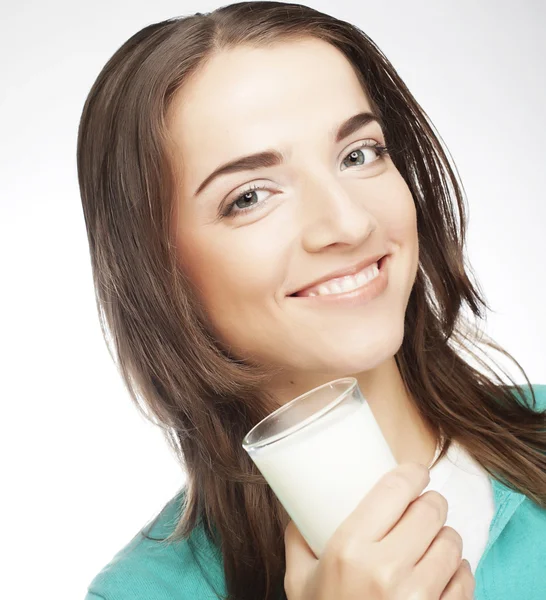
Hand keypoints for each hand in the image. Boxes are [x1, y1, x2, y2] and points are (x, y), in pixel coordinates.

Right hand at [284, 462, 474, 598]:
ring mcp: (417, 598)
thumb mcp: (297, 580)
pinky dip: (458, 571)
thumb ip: (297, 539)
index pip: (396, 489)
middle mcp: (386, 570)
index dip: (412, 472)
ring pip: (452, 542)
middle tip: (421, 506)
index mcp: (349, 549)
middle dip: (429, 503)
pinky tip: (444, 572)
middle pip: (430, 510)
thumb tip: (299, 508)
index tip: (414, 471)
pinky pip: (465, 579)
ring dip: (444, 535)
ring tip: (431, 540)